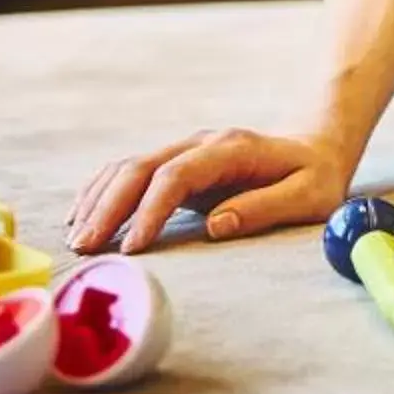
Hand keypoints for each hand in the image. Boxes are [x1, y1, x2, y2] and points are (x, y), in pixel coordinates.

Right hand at [68, 127, 352, 253]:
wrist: (315, 147)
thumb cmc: (315, 177)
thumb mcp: (310, 196)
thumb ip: (266, 208)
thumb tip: (217, 226)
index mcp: (233, 149)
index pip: (178, 174)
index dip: (151, 210)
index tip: (133, 248)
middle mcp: (201, 143)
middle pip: (141, 167)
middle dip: (110, 207)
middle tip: (87, 249)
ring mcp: (185, 150)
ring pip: (128, 167)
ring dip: (99, 201)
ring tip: (78, 240)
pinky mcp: (175, 163)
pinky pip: (129, 172)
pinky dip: (102, 192)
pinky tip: (83, 218)